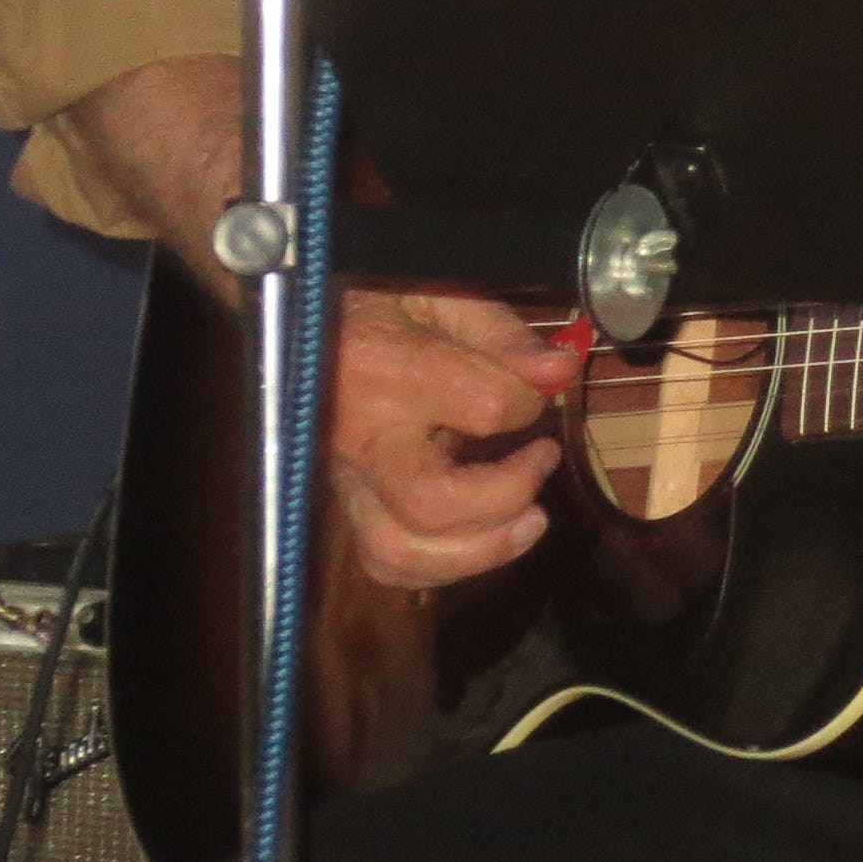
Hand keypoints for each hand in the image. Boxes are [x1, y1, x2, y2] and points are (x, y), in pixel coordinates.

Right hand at [326, 291, 580, 588]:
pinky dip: (440, 566)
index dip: (531, 400)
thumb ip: (502, 335)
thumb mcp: (443, 295)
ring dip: (479, 551)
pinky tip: (482, 540)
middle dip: (507, 495)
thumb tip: (560, 371)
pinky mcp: (347, 501)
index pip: (485, 407)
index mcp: (385, 368)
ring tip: (531, 522)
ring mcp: (346, 477)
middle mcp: (359, 435)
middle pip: (432, 504)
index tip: (541, 383)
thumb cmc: (379, 301)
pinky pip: (383, 560)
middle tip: (543, 459)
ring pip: (400, 550)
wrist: (303, 318)